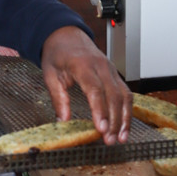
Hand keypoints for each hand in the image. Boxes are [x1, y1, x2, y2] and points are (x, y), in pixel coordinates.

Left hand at [41, 26, 131, 144]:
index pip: (95, 89)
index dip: (100, 110)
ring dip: (124, 118)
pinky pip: (125, 93)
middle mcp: (101, 66)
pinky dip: (127, 111)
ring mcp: (111, 69)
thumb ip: (58, 97)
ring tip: (121, 138)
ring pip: (124, 95)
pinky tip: (124, 126)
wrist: (66, 35)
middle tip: (110, 140)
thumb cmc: (57, 53)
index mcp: (82, 64)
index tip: (102, 128)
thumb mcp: (50, 74)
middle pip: (113, 95)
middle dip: (114, 120)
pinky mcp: (115, 74)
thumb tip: (62, 120)